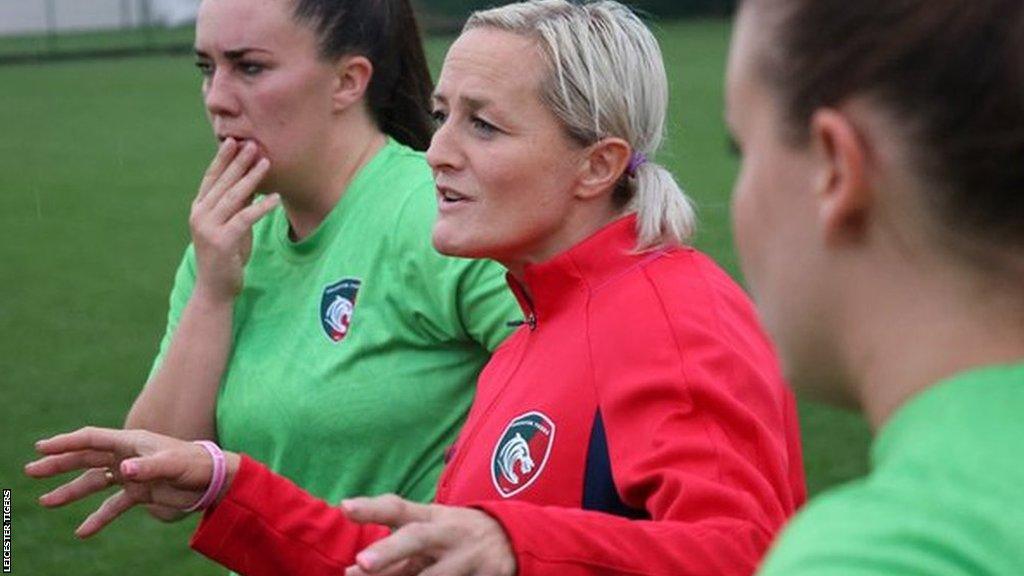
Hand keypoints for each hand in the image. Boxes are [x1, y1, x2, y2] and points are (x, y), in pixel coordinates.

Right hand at [24, 427, 238, 537]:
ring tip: (46, 501)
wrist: (213, 479)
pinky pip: (112, 505)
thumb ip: (149, 467)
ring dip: (71, 491)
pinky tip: (82, 531)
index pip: (92, 439)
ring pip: (94, 482)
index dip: (66, 442)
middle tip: (32, 470)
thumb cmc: (194, 463)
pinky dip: (98, 518)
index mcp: (131, 442)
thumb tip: (125, 470)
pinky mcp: (139, 492)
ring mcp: (131, 474)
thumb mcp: (173, 464)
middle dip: (59, 464)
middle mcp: (127, 456)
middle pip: (86, 459)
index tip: (41, 447)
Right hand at [190, 138, 278, 302]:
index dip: (222, 159)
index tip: (233, 141)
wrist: (215, 289)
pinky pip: (245, 218)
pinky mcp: (222, 241)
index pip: (210, 179)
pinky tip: (275, 198)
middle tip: (253, 144)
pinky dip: (262, 207)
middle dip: (239, 162)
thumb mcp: (231, 226)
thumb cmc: (226, 256)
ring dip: (252, 178)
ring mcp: (208, 228)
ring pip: (233, 197)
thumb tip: (250, 182)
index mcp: (199, 209)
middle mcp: (199, 215)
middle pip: (222, 183)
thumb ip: (236, 206)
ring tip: (267, 162)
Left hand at [341, 495, 515, 575]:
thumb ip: (393, 553)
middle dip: (390, 550)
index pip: (397, 508)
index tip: (344, 508)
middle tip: (363, 563)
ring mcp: (469, 556)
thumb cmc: (455, 538)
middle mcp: (448, 533)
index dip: (371, 508)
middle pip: (417, 538)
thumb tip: (350, 571)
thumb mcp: (429, 536)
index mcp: (431, 517)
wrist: (514, 538)